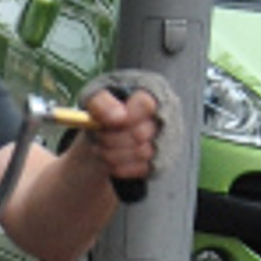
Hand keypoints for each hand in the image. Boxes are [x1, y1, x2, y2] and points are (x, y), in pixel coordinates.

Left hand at [73, 69, 180, 198]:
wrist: (107, 129)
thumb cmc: (104, 108)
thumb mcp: (94, 98)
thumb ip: (102, 103)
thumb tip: (120, 117)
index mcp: (152, 91)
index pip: (146, 105)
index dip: (126, 116)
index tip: (110, 123)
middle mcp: (166, 114)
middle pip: (141, 133)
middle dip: (112, 138)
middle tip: (96, 137)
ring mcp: (166, 139)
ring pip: (141, 153)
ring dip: (113, 154)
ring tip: (98, 148)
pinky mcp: (162, 160)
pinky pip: (142, 169)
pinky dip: (120, 167)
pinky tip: (108, 159)